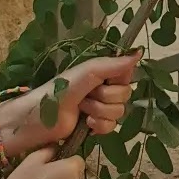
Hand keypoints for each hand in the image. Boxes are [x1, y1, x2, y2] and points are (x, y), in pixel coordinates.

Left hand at [3, 53, 141, 156]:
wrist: (39, 119)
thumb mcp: (87, 73)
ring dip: (100, 113)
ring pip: (119, 113)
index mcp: (102, 72)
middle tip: (87, 97)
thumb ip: (114, 64)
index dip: (119, 81)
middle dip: (106, 99)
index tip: (106, 82)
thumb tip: (140, 51)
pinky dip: (100, 126)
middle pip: (124, 96)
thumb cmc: (60, 90)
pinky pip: (112, 127)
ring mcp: (99, 108)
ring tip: (83, 111)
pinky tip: (87, 124)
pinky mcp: (95, 126)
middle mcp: (103, 88)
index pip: (127, 75)